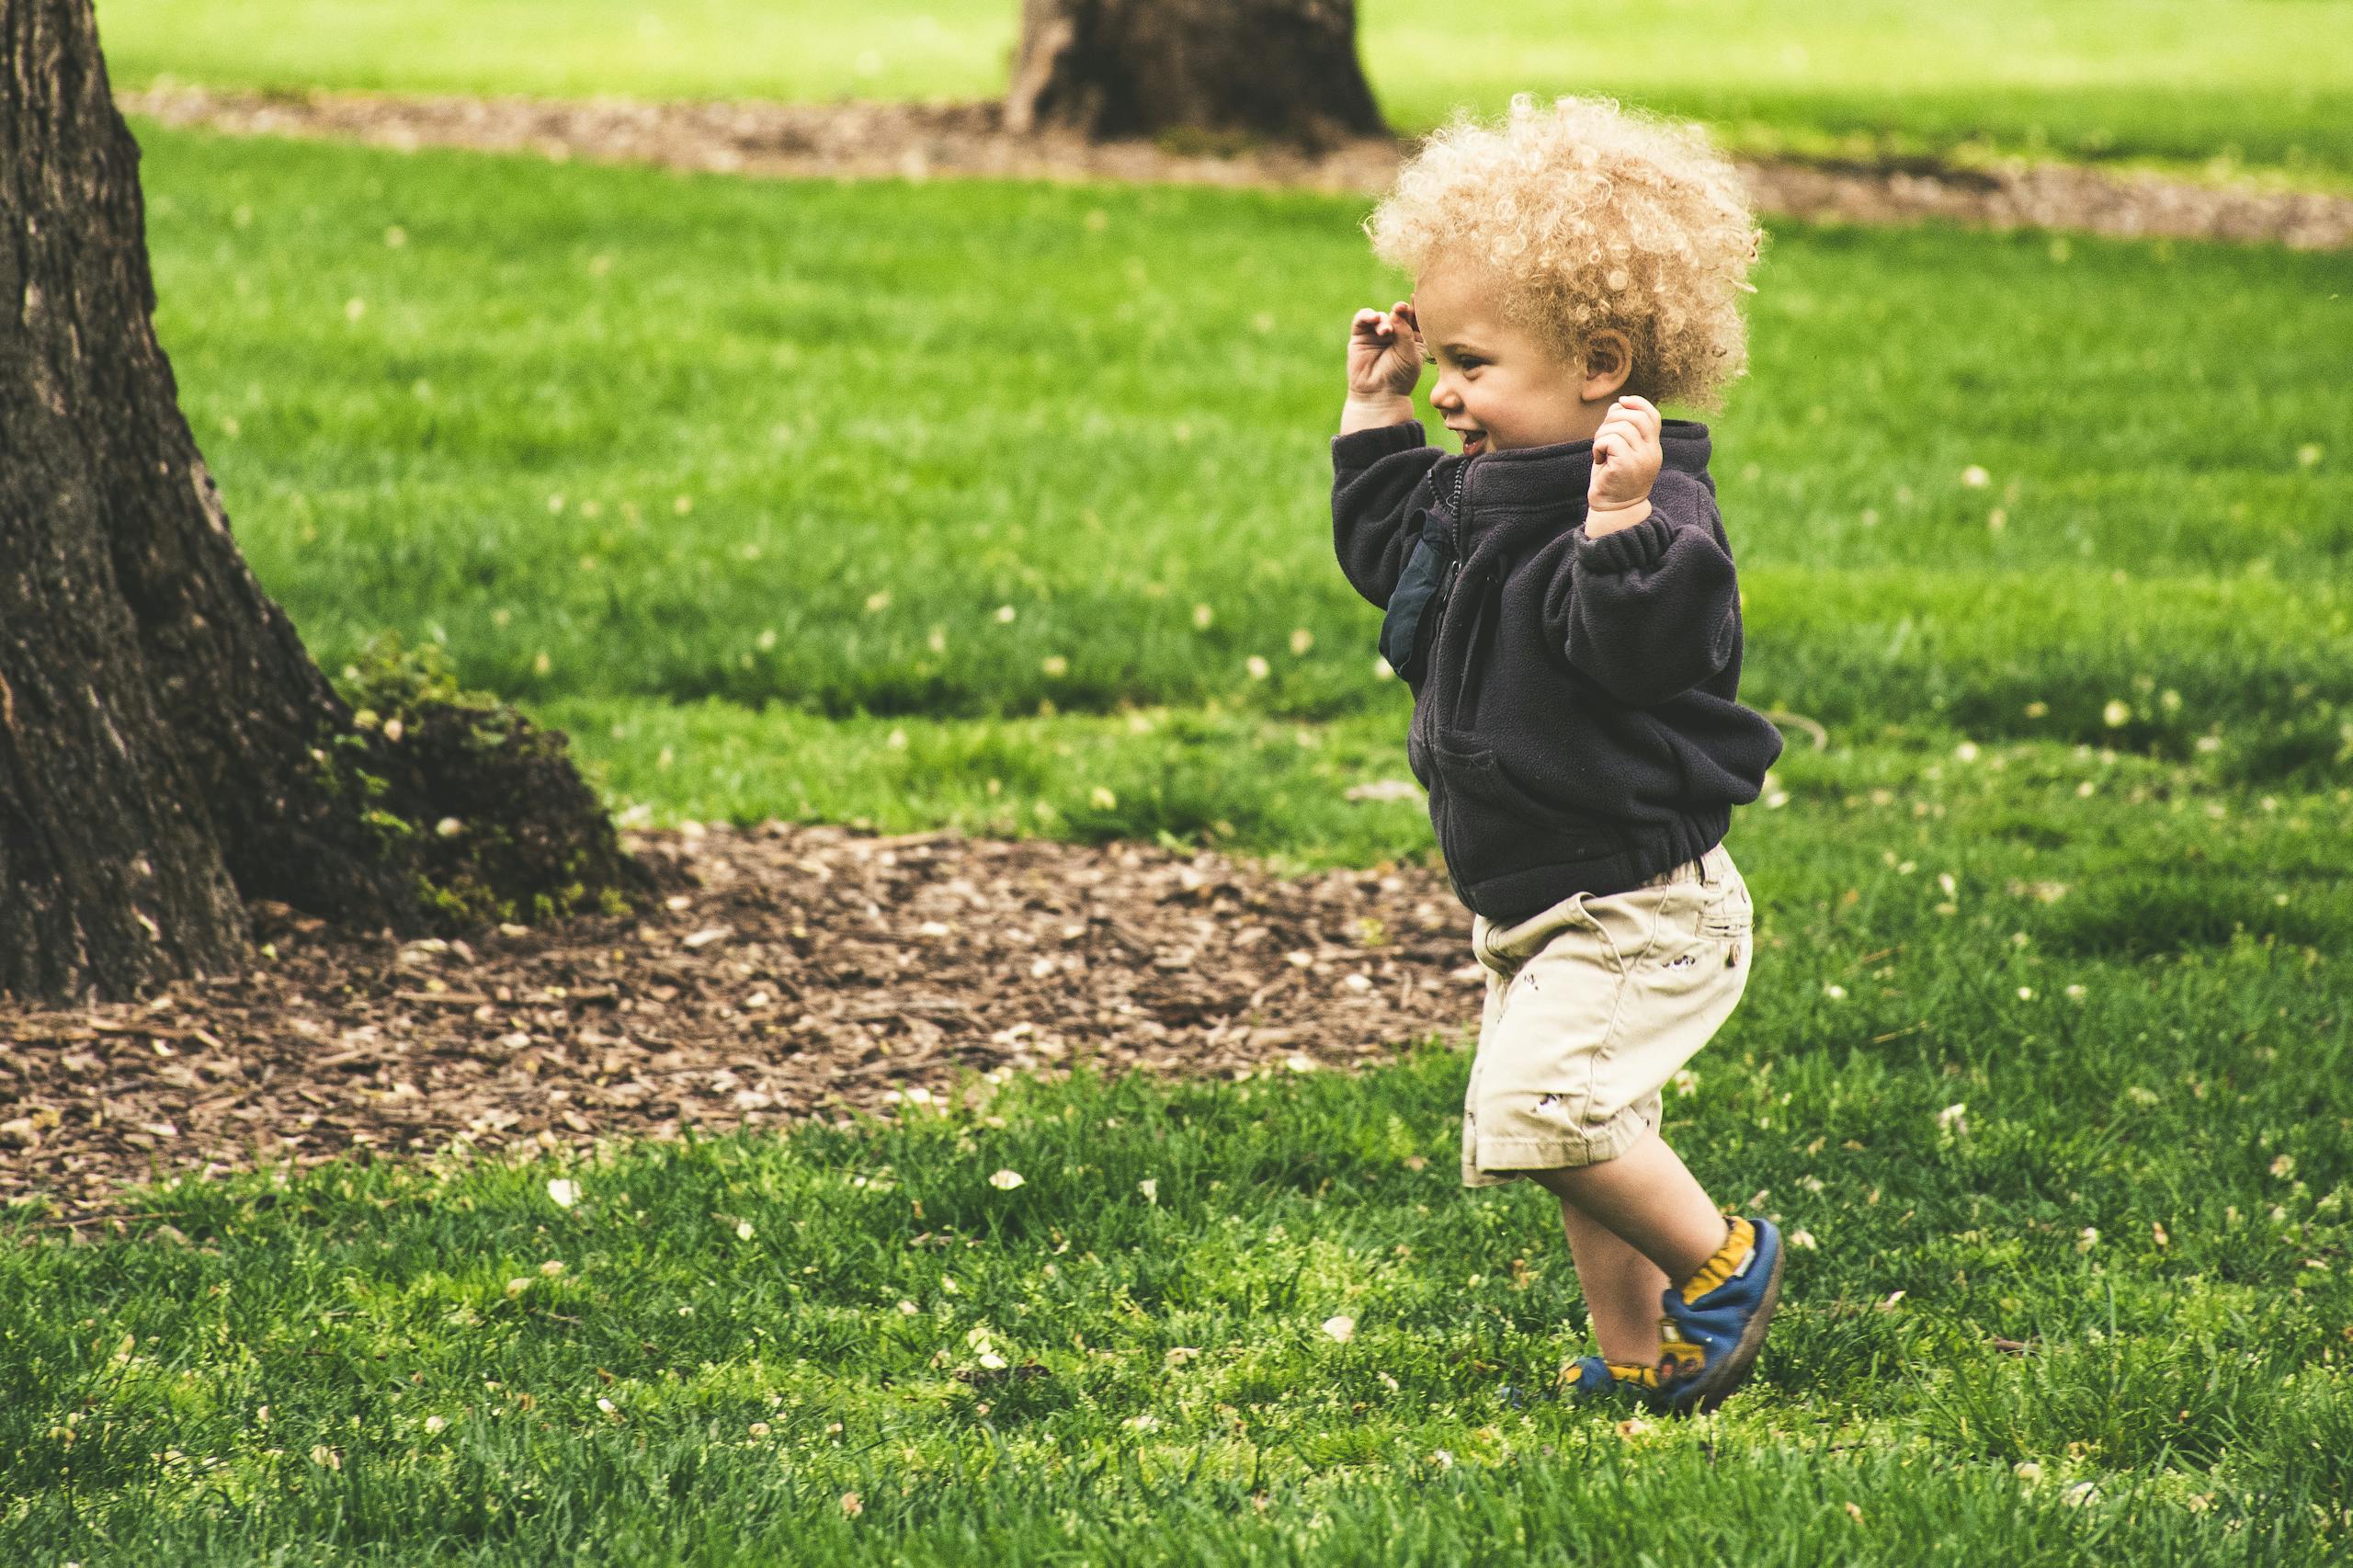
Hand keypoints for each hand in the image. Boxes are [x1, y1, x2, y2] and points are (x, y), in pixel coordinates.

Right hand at [1346, 299, 1423, 399]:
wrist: (1379, 395)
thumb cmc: (1400, 377)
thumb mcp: (1410, 353)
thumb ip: (1405, 331)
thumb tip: (1397, 309)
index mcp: (1412, 338)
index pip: (1414, 318)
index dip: (1414, 308)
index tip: (1415, 298)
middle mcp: (1395, 334)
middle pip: (1397, 314)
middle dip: (1399, 310)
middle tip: (1401, 309)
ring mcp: (1376, 334)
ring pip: (1381, 316)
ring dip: (1384, 319)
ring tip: (1386, 331)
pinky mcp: (1360, 336)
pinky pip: (1362, 319)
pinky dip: (1367, 316)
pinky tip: (1374, 319)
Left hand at [1587, 395, 1662, 529]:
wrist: (1612, 510)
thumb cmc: (1612, 479)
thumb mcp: (1622, 452)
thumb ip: (1623, 429)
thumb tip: (1618, 405)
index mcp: (1653, 448)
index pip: (1653, 416)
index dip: (1638, 403)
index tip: (1621, 402)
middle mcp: (1652, 453)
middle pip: (1635, 417)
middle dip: (1612, 419)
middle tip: (1602, 436)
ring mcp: (1641, 459)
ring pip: (1619, 428)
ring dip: (1602, 435)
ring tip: (1600, 450)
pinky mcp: (1626, 465)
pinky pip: (1610, 440)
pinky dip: (1598, 446)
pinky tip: (1598, 458)